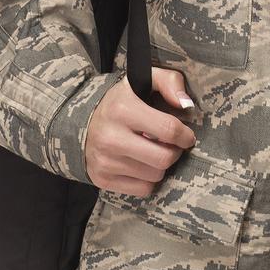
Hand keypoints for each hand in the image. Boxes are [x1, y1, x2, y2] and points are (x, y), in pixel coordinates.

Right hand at [84, 67, 197, 195]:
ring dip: (162, 165)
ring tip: (155, 151)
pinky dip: (149, 179)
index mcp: (123, 110)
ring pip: (155, 175)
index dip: (185, 135)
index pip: (168, 130)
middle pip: (163, 158)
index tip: (187, 136)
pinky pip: (143, 189)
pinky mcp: (102, 179)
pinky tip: (143, 164)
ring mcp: (105, 161)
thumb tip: (186, 104)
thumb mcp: (143, 80)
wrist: (82, 123)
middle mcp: (111, 137)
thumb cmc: (121, 102)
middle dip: (175, 152)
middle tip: (172, 145)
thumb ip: (169, 81)